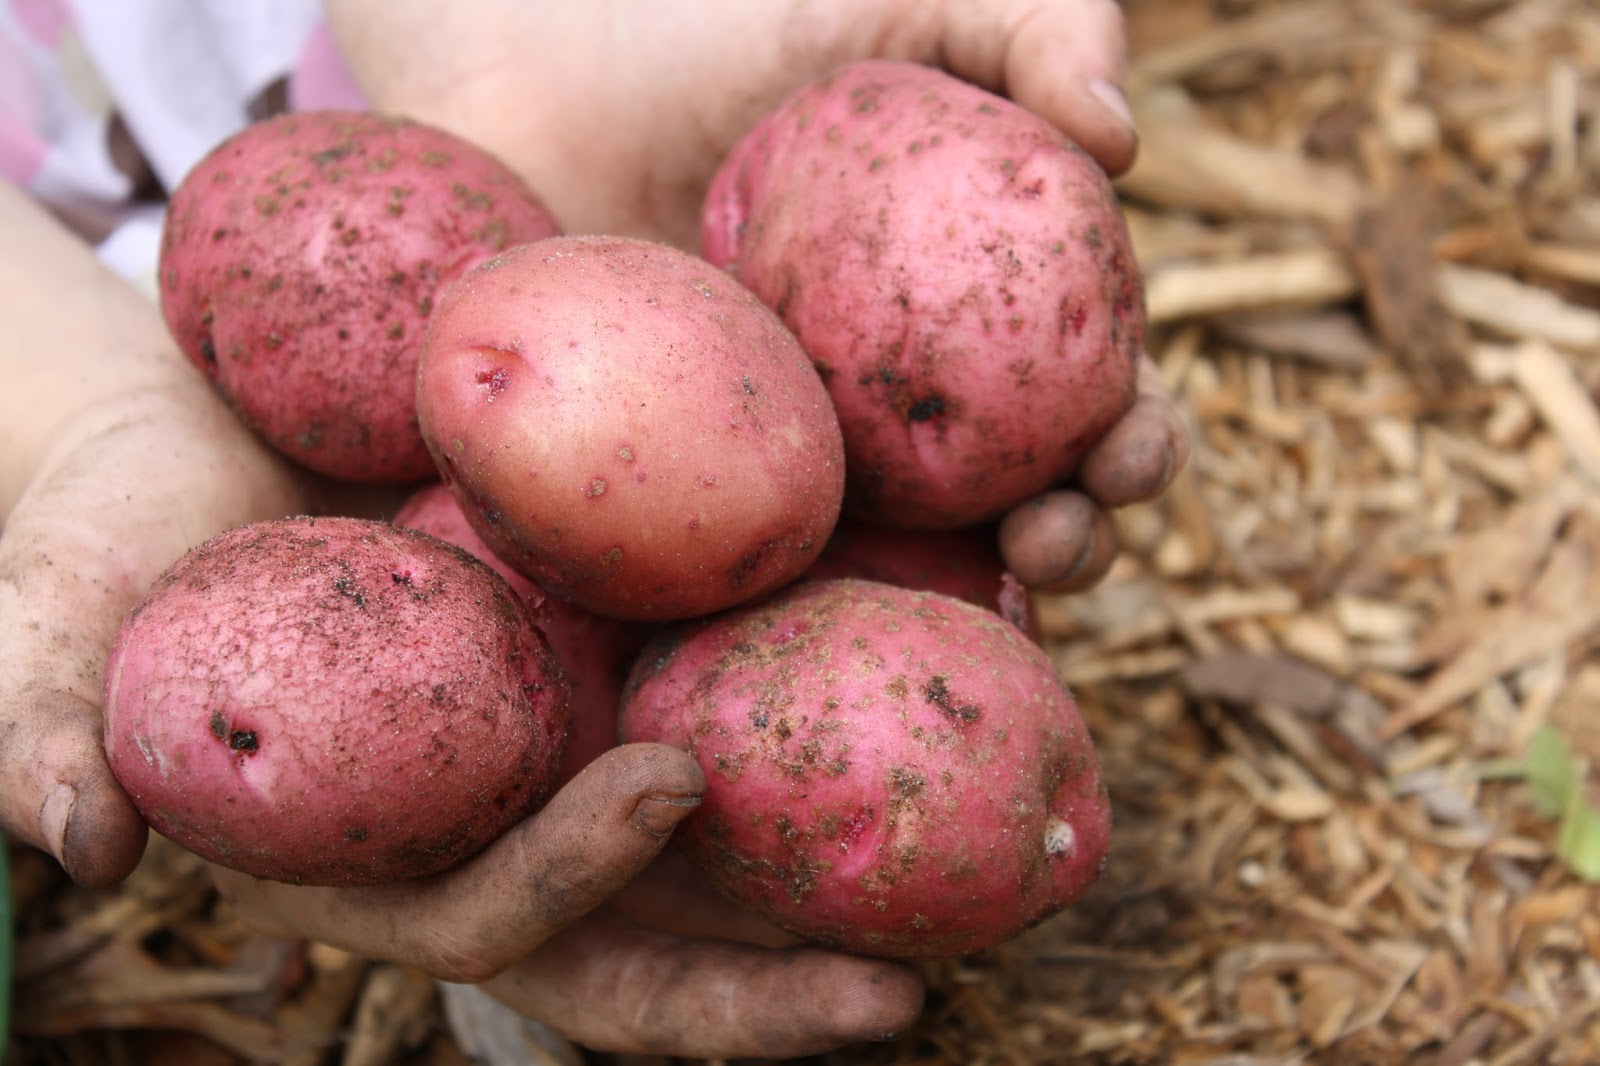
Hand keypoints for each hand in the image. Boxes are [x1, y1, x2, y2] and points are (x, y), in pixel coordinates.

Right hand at [0, 180, 920, 1056]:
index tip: (666, 782)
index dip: (568, 883)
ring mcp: (564, 762)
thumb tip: (70, 833)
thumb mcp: (56, 607)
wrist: (194, 439)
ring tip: (976, 891)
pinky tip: (940, 699)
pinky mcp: (619, 672)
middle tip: (893, 996)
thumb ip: (44, 714)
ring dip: (838, 893)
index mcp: (379, 859)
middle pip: (641, 950)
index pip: (485, 923)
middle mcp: (494, 833)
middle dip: (756, 992)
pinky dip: (833, 735)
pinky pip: (739, 720)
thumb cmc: (115, 529)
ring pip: (718, 867)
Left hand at [327, 0, 1185, 595]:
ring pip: (897, 563)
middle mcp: (891, 399)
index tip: (1128, 448)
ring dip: (958, 604)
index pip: (1080, 397)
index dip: (1129, 438)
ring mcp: (790, 456)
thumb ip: (1034, 24)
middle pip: (1008, 502)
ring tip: (983, 600)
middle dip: (1067, 542)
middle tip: (1057, 541)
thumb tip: (1121, 146)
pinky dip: (799, 619)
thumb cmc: (726, 15)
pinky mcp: (687, 492)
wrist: (539, 47)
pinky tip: (828, 639)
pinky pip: (751, 574)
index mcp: (968, 310)